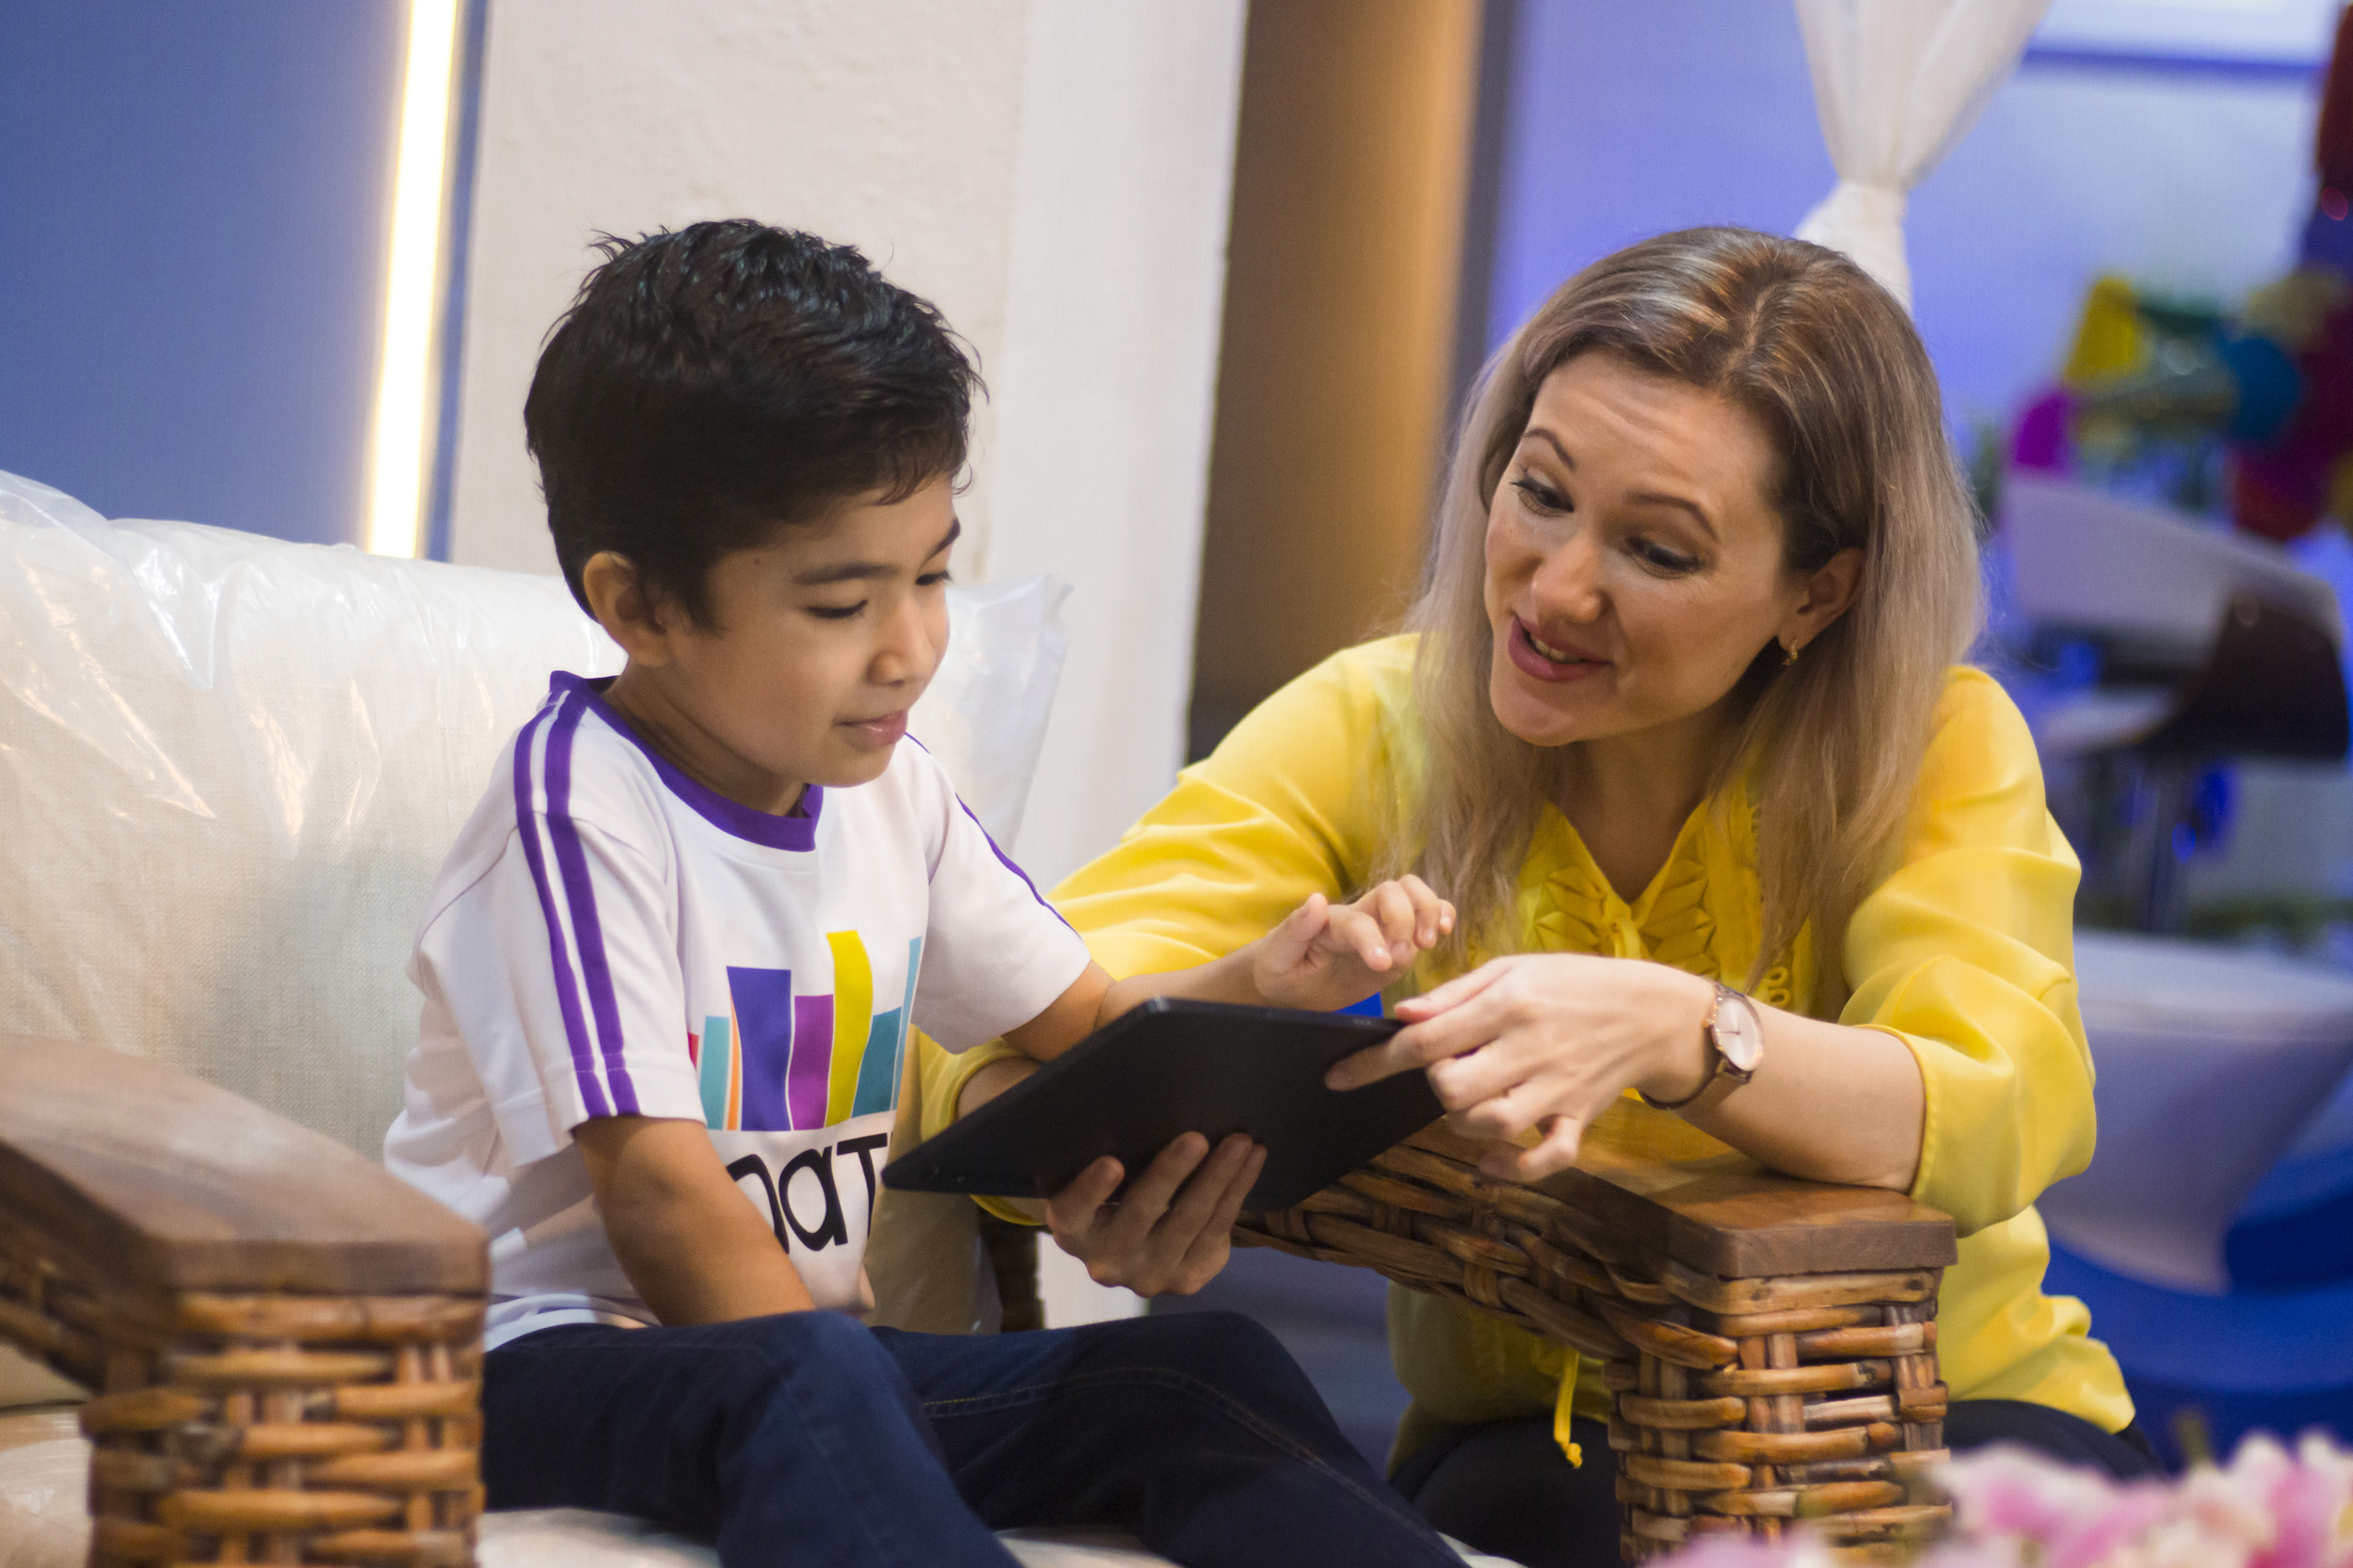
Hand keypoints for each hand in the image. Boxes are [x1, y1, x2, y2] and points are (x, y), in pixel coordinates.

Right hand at [1042, 1132, 1265, 1295]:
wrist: (1134, 1250)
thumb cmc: (1111, 1193)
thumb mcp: (1095, 1181)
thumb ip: (1105, 1155)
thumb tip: (1144, 1102)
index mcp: (1073, 1229)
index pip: (1072, 1212)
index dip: (1090, 1190)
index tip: (1111, 1163)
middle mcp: (1106, 1260)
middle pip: (1140, 1213)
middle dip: (1171, 1173)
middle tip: (1197, 1138)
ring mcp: (1149, 1275)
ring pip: (1189, 1222)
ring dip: (1220, 1178)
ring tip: (1240, 1142)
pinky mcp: (1187, 1280)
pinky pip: (1217, 1231)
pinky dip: (1238, 1190)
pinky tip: (1253, 1158)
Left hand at [1252, 876, 1454, 1011]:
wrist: (1289, 985)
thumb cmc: (1280, 967)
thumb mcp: (1278, 953)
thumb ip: (1296, 928)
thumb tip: (1317, 900)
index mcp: (1332, 921)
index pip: (1359, 921)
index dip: (1374, 938)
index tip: (1383, 964)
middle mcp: (1361, 916)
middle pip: (1395, 891)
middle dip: (1405, 920)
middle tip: (1404, 956)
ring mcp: (1383, 927)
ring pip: (1414, 896)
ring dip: (1428, 913)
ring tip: (1428, 943)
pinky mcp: (1399, 942)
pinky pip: (1425, 918)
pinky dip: (1441, 916)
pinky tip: (1443, 933)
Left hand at [1323, 953, 1714, 1181]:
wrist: (1650, 1011)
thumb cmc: (1571, 982)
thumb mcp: (1513, 969)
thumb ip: (1455, 994)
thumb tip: (1401, 1016)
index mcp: (1508, 1004)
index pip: (1426, 1039)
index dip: (1374, 1060)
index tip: (1338, 1075)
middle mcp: (1529, 1049)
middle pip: (1452, 1088)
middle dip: (1432, 1086)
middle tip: (1445, 1070)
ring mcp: (1556, 1089)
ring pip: (1491, 1125)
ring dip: (1463, 1122)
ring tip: (1468, 1101)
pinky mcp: (1579, 1119)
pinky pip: (1546, 1157)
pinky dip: (1514, 1168)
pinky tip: (1491, 1161)